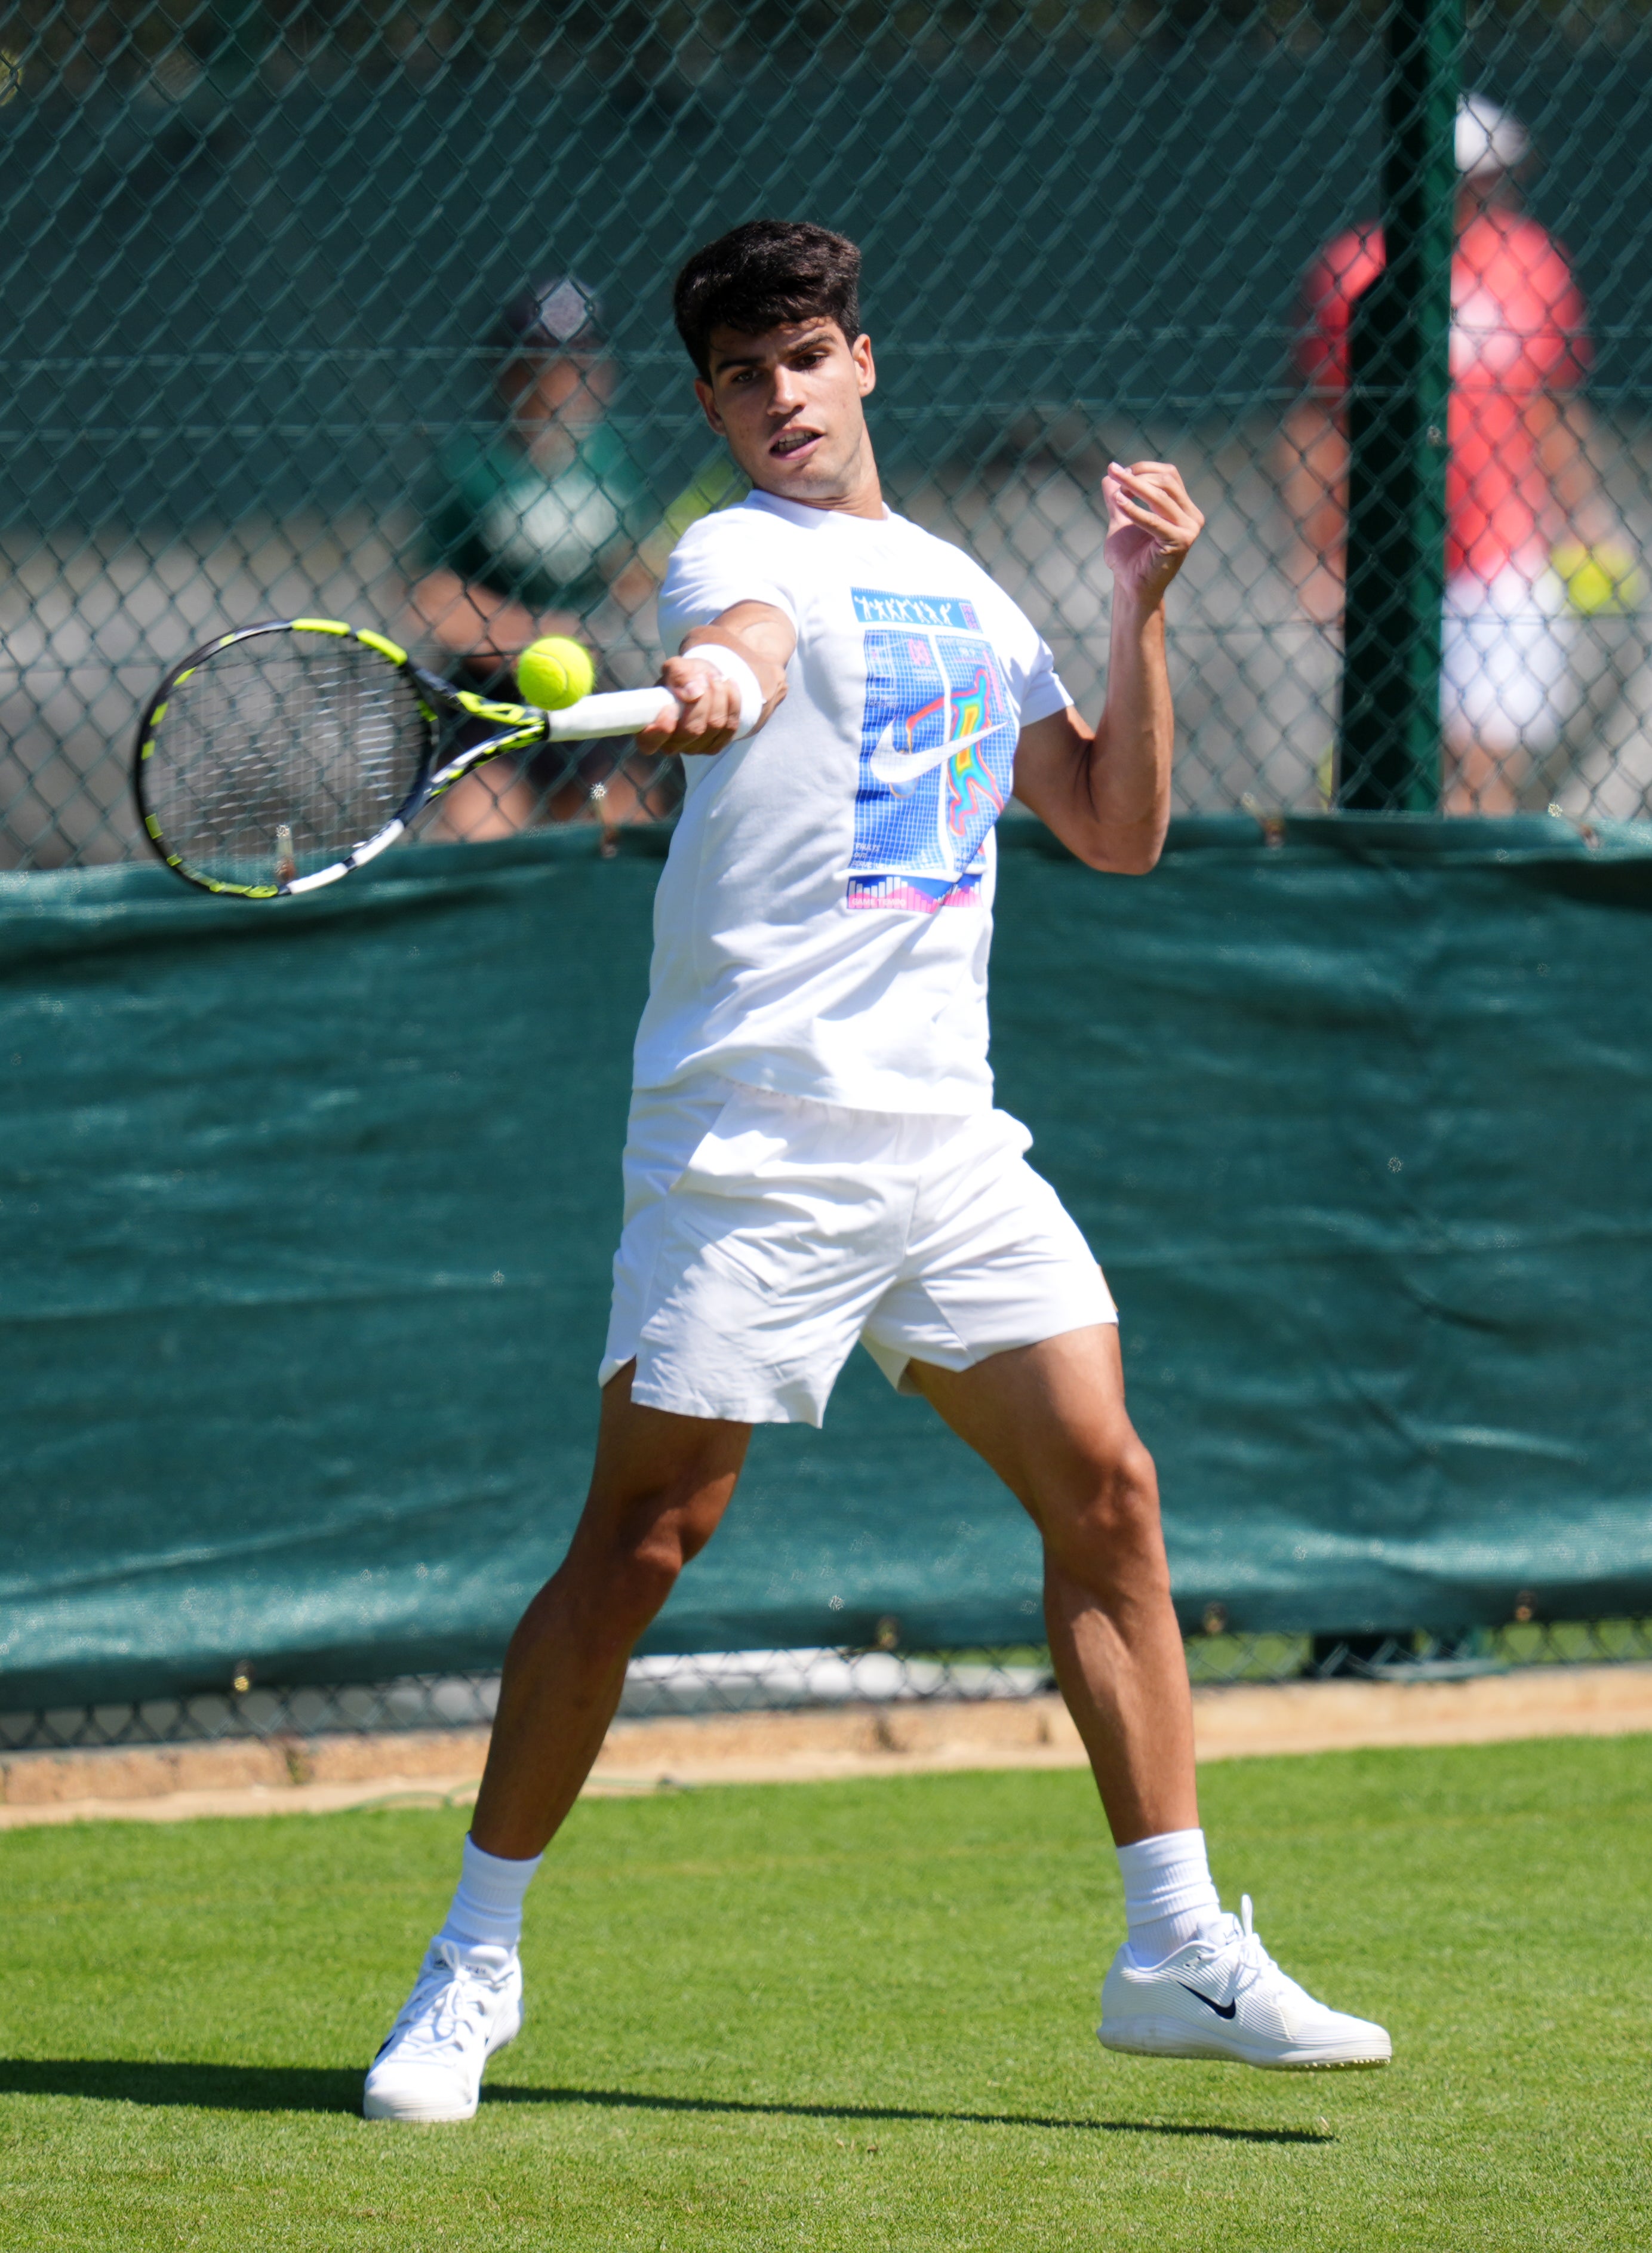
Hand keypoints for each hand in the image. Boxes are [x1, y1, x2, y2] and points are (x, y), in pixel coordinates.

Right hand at [635, 652, 743, 757]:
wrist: (705, 681)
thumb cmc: (683, 676)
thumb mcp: (677, 667)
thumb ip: (679, 675)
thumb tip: (693, 694)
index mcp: (651, 729)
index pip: (649, 743)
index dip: (661, 729)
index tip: (670, 707)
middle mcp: (671, 744)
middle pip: (692, 730)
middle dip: (702, 700)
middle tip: (702, 678)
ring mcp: (695, 748)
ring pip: (714, 726)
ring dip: (718, 696)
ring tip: (714, 677)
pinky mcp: (715, 745)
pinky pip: (730, 725)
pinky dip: (732, 701)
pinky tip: (727, 685)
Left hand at [1102, 461, 1203, 608]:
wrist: (1130, 587)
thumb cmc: (1128, 558)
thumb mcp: (1121, 521)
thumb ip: (1119, 498)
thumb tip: (1109, 476)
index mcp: (1183, 508)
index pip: (1169, 474)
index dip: (1143, 468)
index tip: (1117, 470)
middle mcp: (1192, 516)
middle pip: (1166, 481)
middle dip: (1138, 476)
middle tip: (1115, 476)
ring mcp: (1190, 529)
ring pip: (1161, 496)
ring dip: (1135, 487)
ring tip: (1115, 487)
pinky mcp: (1181, 541)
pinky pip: (1154, 520)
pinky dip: (1135, 510)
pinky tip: (1119, 502)